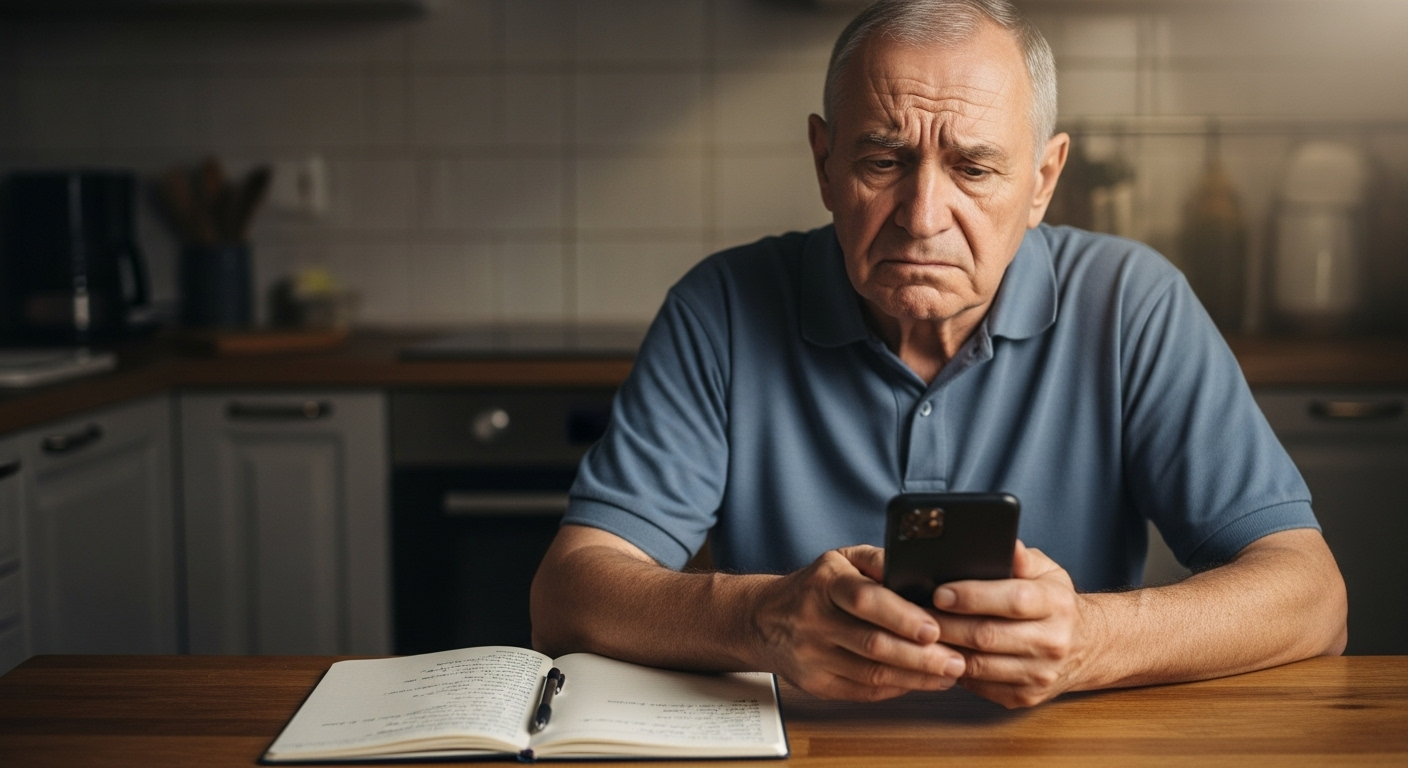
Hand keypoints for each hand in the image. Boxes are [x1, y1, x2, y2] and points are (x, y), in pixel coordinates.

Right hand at [748, 545, 966, 701]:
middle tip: (957, 660)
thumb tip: (919, 569)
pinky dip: (897, 688)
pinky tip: (921, 683)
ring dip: (916, 677)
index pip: (864, 599)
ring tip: (949, 673)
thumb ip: (878, 560)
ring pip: (871, 673)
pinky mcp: (815, 683)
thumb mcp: (841, 558)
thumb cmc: (814, 587)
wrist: (762, 619)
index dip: (901, 616)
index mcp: (824, 582)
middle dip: (920, 656)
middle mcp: (814, 619)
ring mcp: (812, 656)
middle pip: (872, 643)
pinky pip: (863, 691)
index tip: (934, 628)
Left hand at [933, 541, 1103, 707]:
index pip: (1012, 600)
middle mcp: (1052, 641)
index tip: (940, 592)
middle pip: (988, 635)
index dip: (972, 596)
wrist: (1090, 647)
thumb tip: (1006, 543)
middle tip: (916, 613)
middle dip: (946, 624)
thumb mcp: (1048, 572)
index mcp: (1056, 604)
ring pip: (979, 664)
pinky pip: (980, 684)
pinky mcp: (1026, 696)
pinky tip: (941, 654)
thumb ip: (1022, 558)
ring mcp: (1040, 674)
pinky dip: (956, 669)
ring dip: (944, 649)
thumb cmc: (1057, 603)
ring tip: (921, 633)